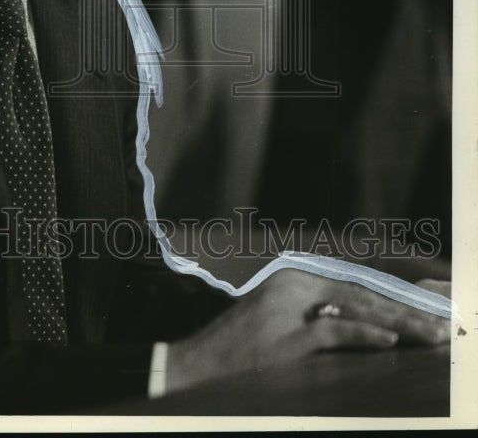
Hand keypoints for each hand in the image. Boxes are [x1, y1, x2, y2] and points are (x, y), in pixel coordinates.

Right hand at [166, 269, 449, 393]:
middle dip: (407, 310)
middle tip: (444, 324)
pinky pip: (333, 331)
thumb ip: (322, 319)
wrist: (197, 363)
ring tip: (431, 333)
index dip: (397, 299)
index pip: (359, 286)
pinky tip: (389, 340)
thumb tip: (373, 329)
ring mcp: (290, 308)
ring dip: (398, 322)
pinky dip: (364, 334)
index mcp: (297, 278)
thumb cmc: (242, 351)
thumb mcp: (285, 326)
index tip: (431, 312)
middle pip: (364, 294)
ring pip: (357, 309)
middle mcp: (296, 284)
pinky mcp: (287, 335)